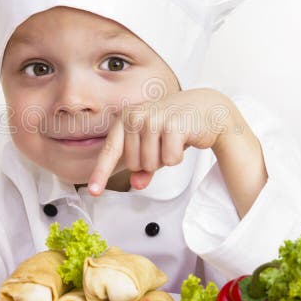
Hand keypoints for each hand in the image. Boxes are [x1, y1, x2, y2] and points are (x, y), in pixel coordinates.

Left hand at [87, 88, 232, 194]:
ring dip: (165, 159)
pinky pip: (170, 160)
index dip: (101, 173)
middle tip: (164, 144)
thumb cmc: (176, 126)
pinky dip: (178, 156)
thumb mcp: (154, 146)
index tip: (93, 191)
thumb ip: (143, 167)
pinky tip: (184, 139)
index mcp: (125, 119)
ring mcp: (153, 119)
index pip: (110, 151)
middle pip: (135, 164)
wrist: (207, 108)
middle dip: (152, 162)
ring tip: (173, 141)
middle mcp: (135, 116)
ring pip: (151, 164)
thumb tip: (136, 185)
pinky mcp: (173, 125)